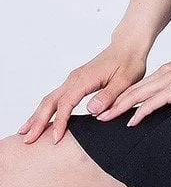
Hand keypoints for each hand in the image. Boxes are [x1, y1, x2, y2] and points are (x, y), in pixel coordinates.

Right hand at [17, 43, 148, 144]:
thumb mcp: (125, 80)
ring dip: (38, 115)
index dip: (60, 122)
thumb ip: (109, 96)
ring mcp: (74, 79)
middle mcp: (75, 78)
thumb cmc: (129, 62)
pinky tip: (41, 119)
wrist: (128, 46)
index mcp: (85, 79)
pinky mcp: (76, 81)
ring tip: (26, 132)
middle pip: (50, 100)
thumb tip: (92, 111)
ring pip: (50, 98)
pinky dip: (46, 109)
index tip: (56, 139)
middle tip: (28, 140)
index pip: (66, 103)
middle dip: (38, 120)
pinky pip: (56, 97)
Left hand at [93, 51, 170, 126]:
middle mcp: (165, 73)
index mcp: (169, 70)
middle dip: (113, 102)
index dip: (123, 95)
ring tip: (104, 118)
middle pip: (133, 89)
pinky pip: (153, 102)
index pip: (141, 85)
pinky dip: (139, 112)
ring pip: (137, 95)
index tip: (111, 105)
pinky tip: (131, 122)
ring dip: (119, 108)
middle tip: (98, 114)